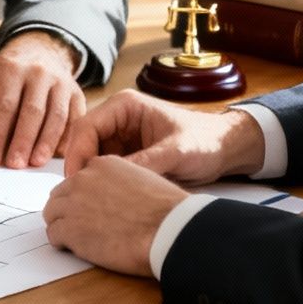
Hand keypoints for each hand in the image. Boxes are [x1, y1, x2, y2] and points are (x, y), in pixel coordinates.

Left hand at [0, 30, 84, 167]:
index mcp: (11, 70)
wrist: (40, 50)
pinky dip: (68, 137)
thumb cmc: (6, 74)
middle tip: (14, 165)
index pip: (4, 106)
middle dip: (23, 141)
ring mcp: (60, 82)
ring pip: (56, 115)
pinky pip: (75, 117)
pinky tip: (59, 154)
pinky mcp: (76, 93)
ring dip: (46, 142)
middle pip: (32, 111)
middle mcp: (38, 73)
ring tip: (35, 162)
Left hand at [42, 155, 188, 276]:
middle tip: (81, 226)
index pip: (78, 178)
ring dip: (62, 226)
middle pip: (60, 194)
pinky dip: (62, 244)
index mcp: (102, 165)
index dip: (83, 196)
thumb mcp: (143, 180)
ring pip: (52, 214)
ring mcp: (73, 203)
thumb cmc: (166, 210)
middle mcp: (83, 179)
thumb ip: (120, 183)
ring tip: (79, 240)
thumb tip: (115, 198)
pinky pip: (53, 235)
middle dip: (68, 210)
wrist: (168, 229)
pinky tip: (79, 250)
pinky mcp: (69, 229)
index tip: (89, 209)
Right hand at [62, 90, 264, 182]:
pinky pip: (105, 166)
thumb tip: (114, 178)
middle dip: (80, 166)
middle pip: (83, 141)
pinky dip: (102, 180)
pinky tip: (104, 197)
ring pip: (91, 156)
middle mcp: (118, 118)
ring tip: (89, 197)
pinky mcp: (127, 153)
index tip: (77, 178)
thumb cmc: (204, 140)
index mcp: (125, 106)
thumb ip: (145, 162)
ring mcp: (121, 136)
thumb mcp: (175, 151)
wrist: (224, 148)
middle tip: (78, 192)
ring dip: (89, 175)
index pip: (86, 126)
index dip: (77, 152)